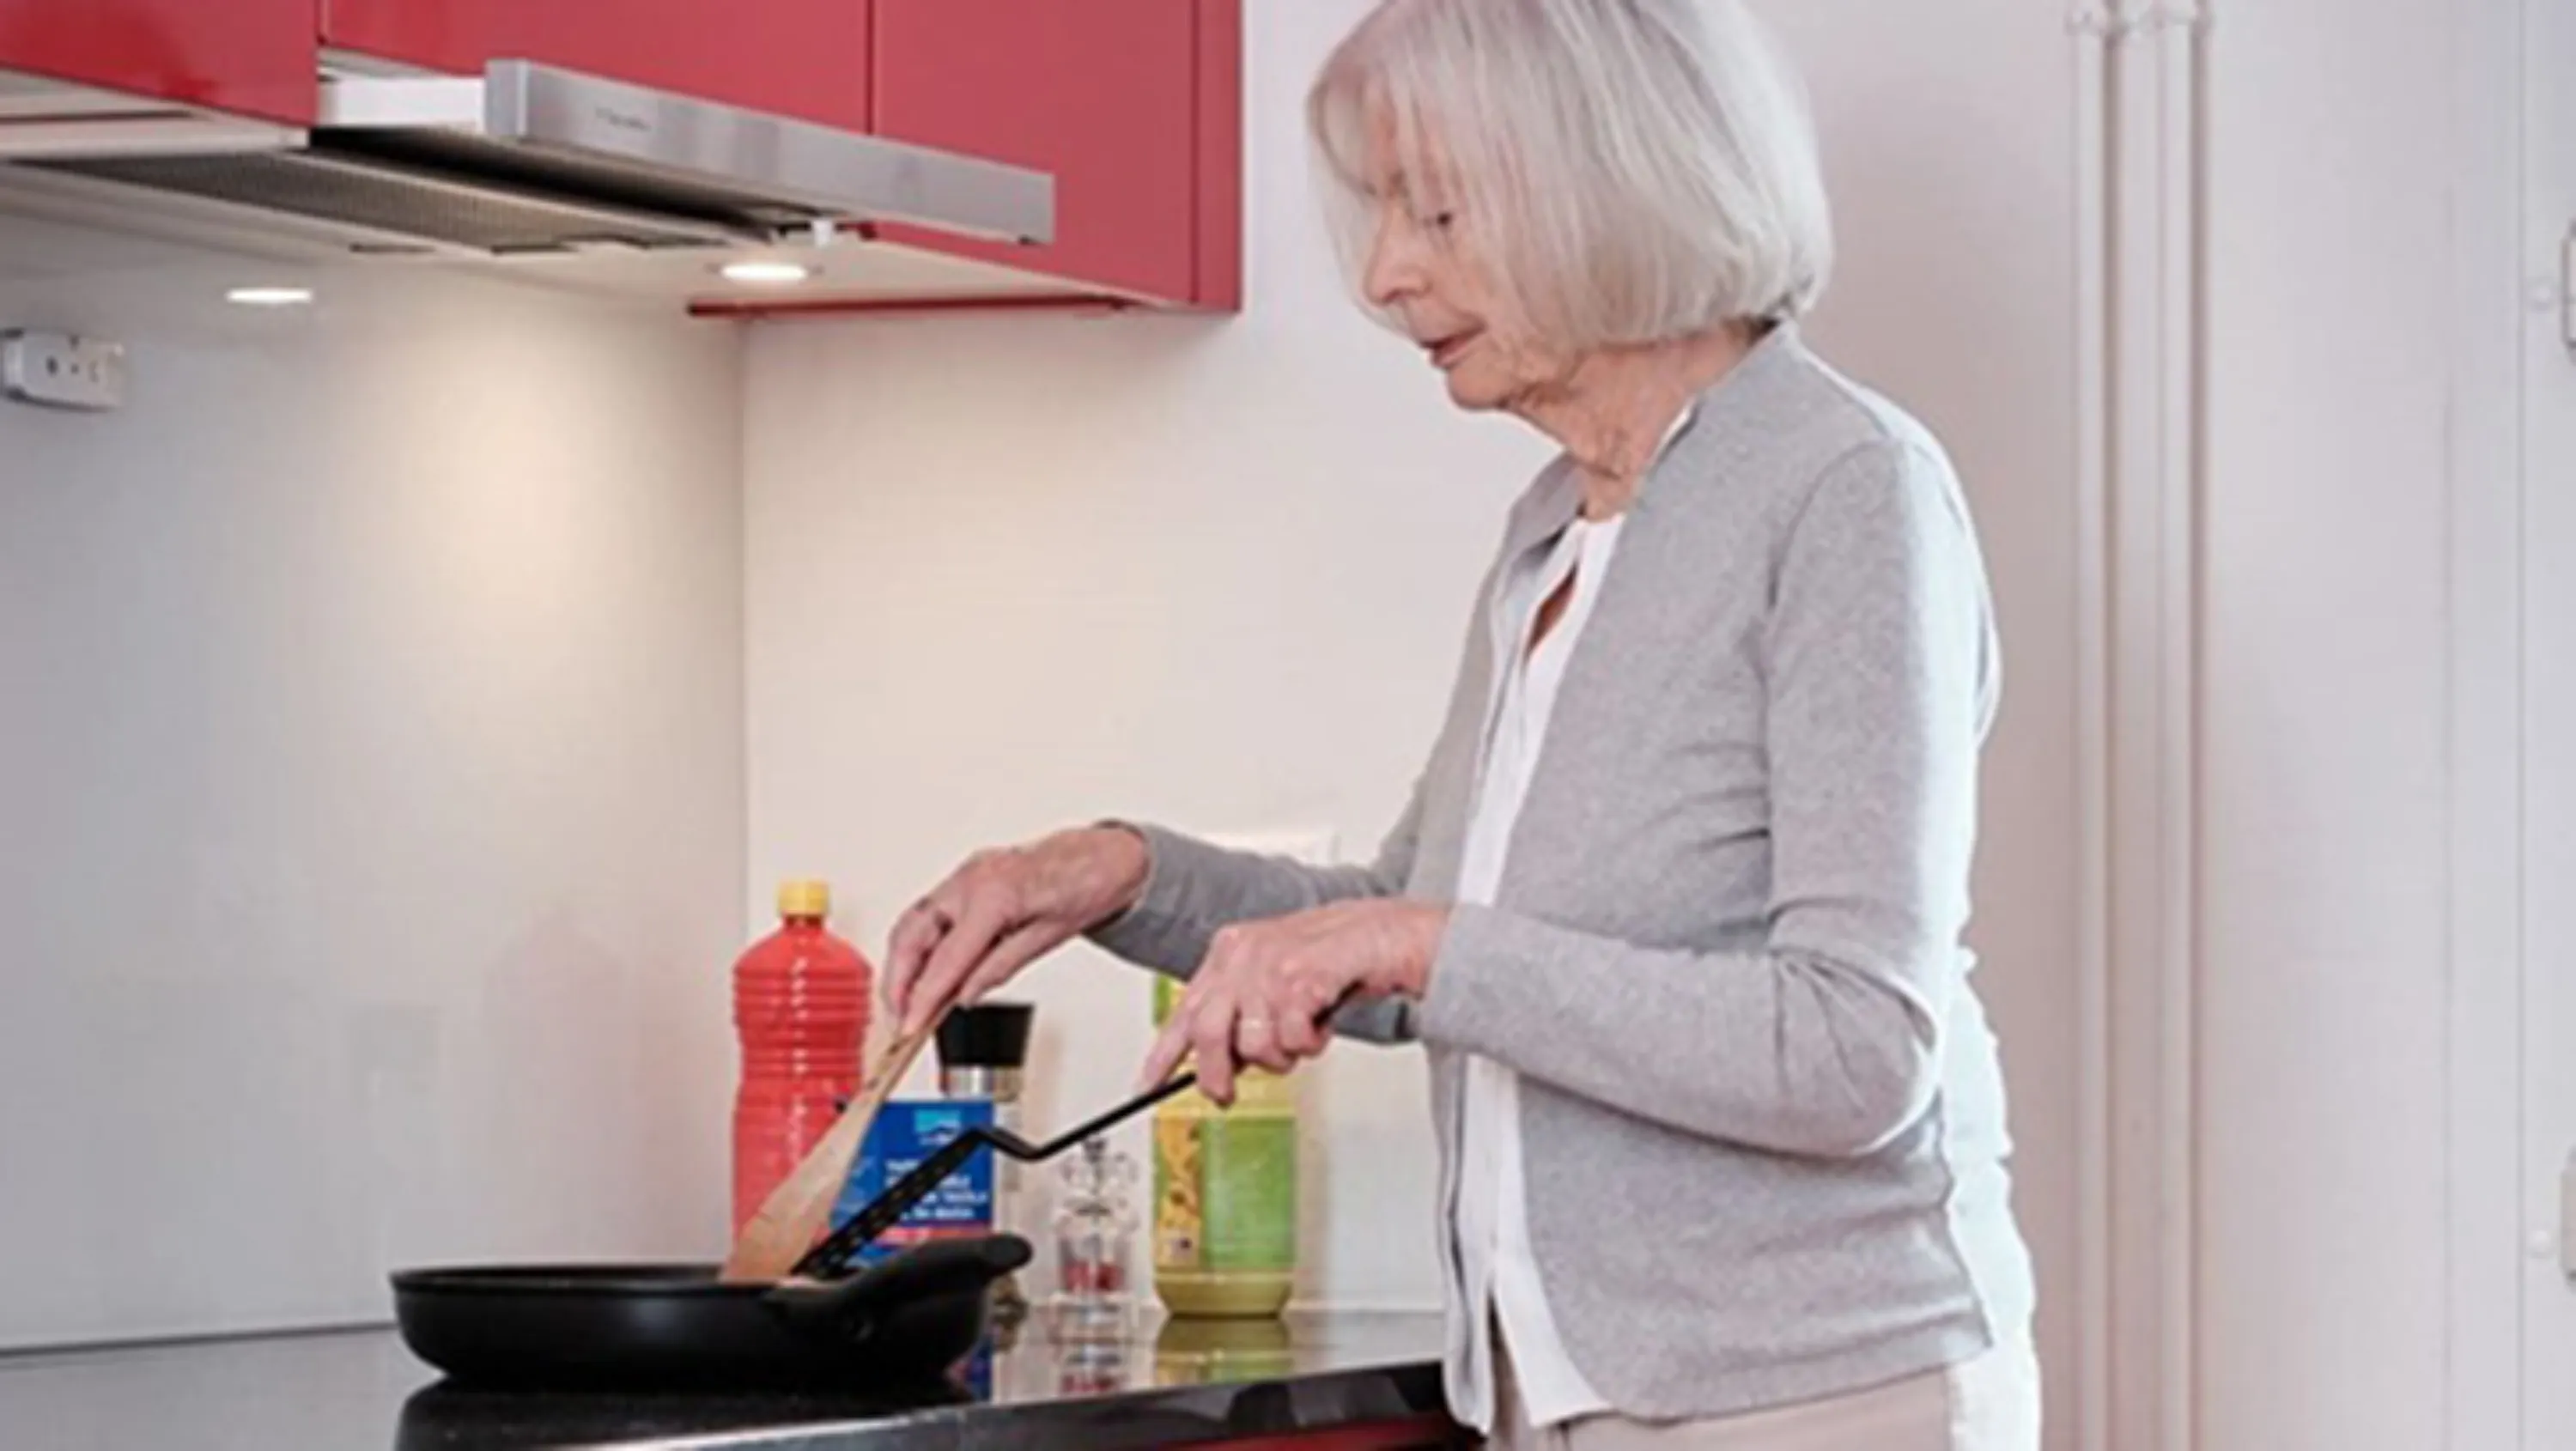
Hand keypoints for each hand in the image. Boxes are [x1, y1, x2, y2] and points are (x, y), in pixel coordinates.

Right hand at [886, 826, 1151, 1034]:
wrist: (1106, 855)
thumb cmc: (1088, 885)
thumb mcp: (1048, 938)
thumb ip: (999, 967)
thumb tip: (966, 995)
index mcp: (995, 895)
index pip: (946, 958)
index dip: (923, 998)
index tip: (911, 1026)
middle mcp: (973, 879)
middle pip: (912, 935)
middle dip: (898, 981)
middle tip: (901, 1018)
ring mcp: (966, 874)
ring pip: (913, 923)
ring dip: (904, 964)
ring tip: (909, 1002)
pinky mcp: (967, 877)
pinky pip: (930, 913)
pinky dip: (921, 945)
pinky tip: (926, 971)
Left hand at [1137, 900, 1448, 1105]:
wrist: (1385, 935)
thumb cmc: (1334, 959)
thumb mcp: (1273, 977)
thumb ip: (1242, 1012)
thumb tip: (1219, 1064)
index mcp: (1230, 951)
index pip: (1185, 1010)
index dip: (1162, 1054)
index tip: (1145, 1084)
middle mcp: (1244, 955)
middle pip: (1208, 1033)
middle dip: (1217, 1074)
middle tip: (1225, 1094)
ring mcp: (1271, 965)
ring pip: (1253, 1043)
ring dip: (1281, 1056)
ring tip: (1300, 1039)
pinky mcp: (1301, 978)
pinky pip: (1292, 1038)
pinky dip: (1310, 1043)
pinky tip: (1320, 1025)